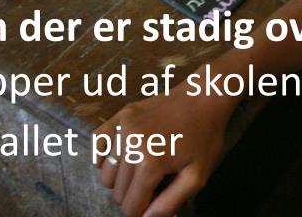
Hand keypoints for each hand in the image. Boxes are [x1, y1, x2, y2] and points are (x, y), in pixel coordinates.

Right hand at [94, 82, 233, 216]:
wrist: (204, 97)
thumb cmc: (204, 137)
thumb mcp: (197, 176)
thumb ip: (170, 203)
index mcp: (151, 163)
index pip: (131, 206)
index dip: (140, 212)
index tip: (152, 205)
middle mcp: (132, 144)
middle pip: (118, 192)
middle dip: (133, 195)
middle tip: (154, 184)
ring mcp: (124, 127)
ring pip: (106, 173)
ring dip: (120, 179)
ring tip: (141, 170)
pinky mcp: (121, 115)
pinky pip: (97, 143)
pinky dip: (103, 156)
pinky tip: (120, 158)